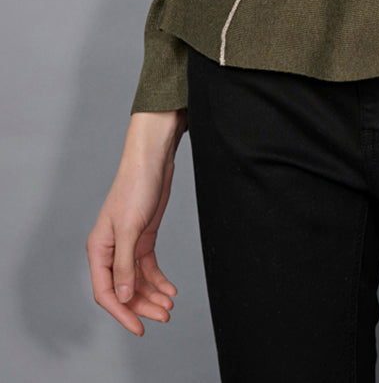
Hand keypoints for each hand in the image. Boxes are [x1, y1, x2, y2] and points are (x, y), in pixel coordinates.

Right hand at [86, 109, 186, 335]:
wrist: (153, 160)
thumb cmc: (135, 187)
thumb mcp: (130, 228)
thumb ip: (125, 264)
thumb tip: (123, 297)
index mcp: (99, 249)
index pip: (106, 291)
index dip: (121, 312)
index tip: (138, 328)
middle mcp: (111, 250)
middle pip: (124, 289)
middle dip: (143, 306)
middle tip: (164, 317)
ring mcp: (128, 245)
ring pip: (138, 281)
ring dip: (153, 295)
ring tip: (170, 306)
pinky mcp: (143, 238)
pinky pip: (149, 267)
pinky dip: (160, 280)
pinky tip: (171, 289)